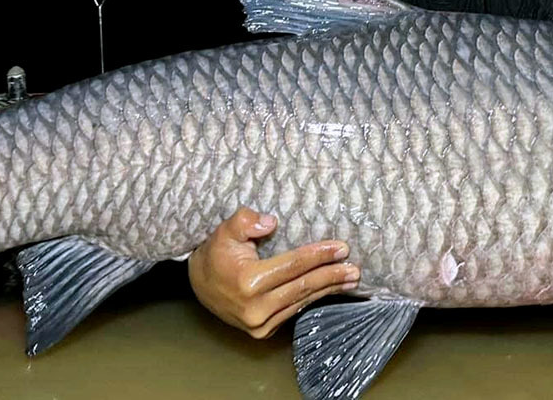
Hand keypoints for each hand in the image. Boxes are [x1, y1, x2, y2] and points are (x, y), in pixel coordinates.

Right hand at [187, 206, 360, 338]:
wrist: (198, 286)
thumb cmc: (215, 254)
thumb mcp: (225, 230)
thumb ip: (245, 221)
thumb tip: (271, 222)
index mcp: (249, 282)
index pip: (293, 265)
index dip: (319, 256)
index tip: (341, 248)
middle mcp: (256, 307)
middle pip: (303, 286)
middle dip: (331, 276)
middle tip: (354, 268)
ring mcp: (260, 324)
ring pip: (301, 302)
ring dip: (327, 290)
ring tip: (349, 280)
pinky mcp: (262, 331)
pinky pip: (293, 311)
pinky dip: (311, 299)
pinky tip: (327, 290)